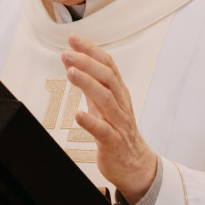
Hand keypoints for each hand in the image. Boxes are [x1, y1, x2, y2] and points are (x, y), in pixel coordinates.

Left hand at [62, 34, 157, 203]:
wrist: (136, 166)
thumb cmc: (118, 132)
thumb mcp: (105, 104)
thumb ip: (92, 83)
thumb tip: (74, 61)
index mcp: (119, 93)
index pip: (108, 65)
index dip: (91, 50)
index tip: (73, 38)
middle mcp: (120, 105)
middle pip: (108, 78)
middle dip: (88, 63)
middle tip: (67, 54)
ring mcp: (118, 124)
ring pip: (107, 100)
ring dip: (88, 84)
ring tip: (70, 73)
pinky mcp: (114, 143)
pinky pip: (103, 131)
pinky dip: (90, 122)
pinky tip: (77, 115)